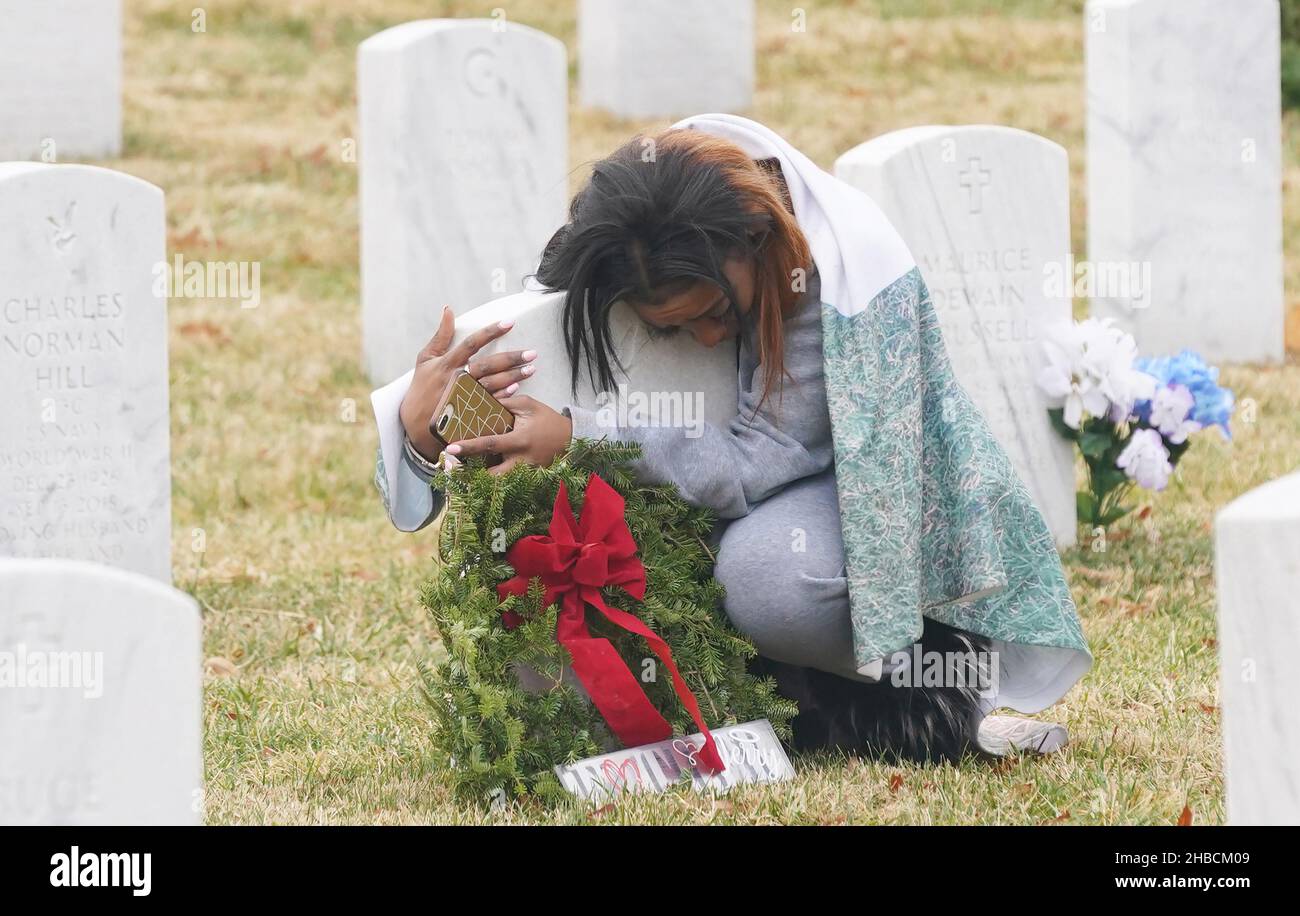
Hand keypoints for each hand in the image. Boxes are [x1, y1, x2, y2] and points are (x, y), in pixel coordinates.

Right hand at [398, 307, 537, 460]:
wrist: (415, 423)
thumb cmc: (421, 386)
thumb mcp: (425, 358)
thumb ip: (441, 335)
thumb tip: (448, 309)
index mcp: (447, 363)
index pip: (472, 343)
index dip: (491, 332)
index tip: (510, 322)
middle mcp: (456, 379)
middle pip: (488, 365)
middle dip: (511, 358)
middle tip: (532, 353)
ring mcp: (463, 397)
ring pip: (492, 384)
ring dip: (513, 376)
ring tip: (531, 368)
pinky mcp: (468, 413)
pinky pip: (489, 403)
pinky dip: (503, 396)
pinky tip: (517, 388)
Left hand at [444, 395, 572, 474]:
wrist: (569, 439)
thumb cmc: (547, 419)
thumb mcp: (528, 405)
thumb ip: (505, 403)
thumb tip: (480, 400)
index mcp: (519, 441)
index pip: (490, 445)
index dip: (469, 447)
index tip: (451, 448)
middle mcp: (520, 461)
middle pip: (490, 476)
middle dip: (468, 476)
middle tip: (449, 469)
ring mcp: (523, 473)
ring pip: (496, 484)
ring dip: (476, 481)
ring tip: (456, 474)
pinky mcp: (525, 477)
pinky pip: (504, 482)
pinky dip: (488, 480)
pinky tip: (473, 475)